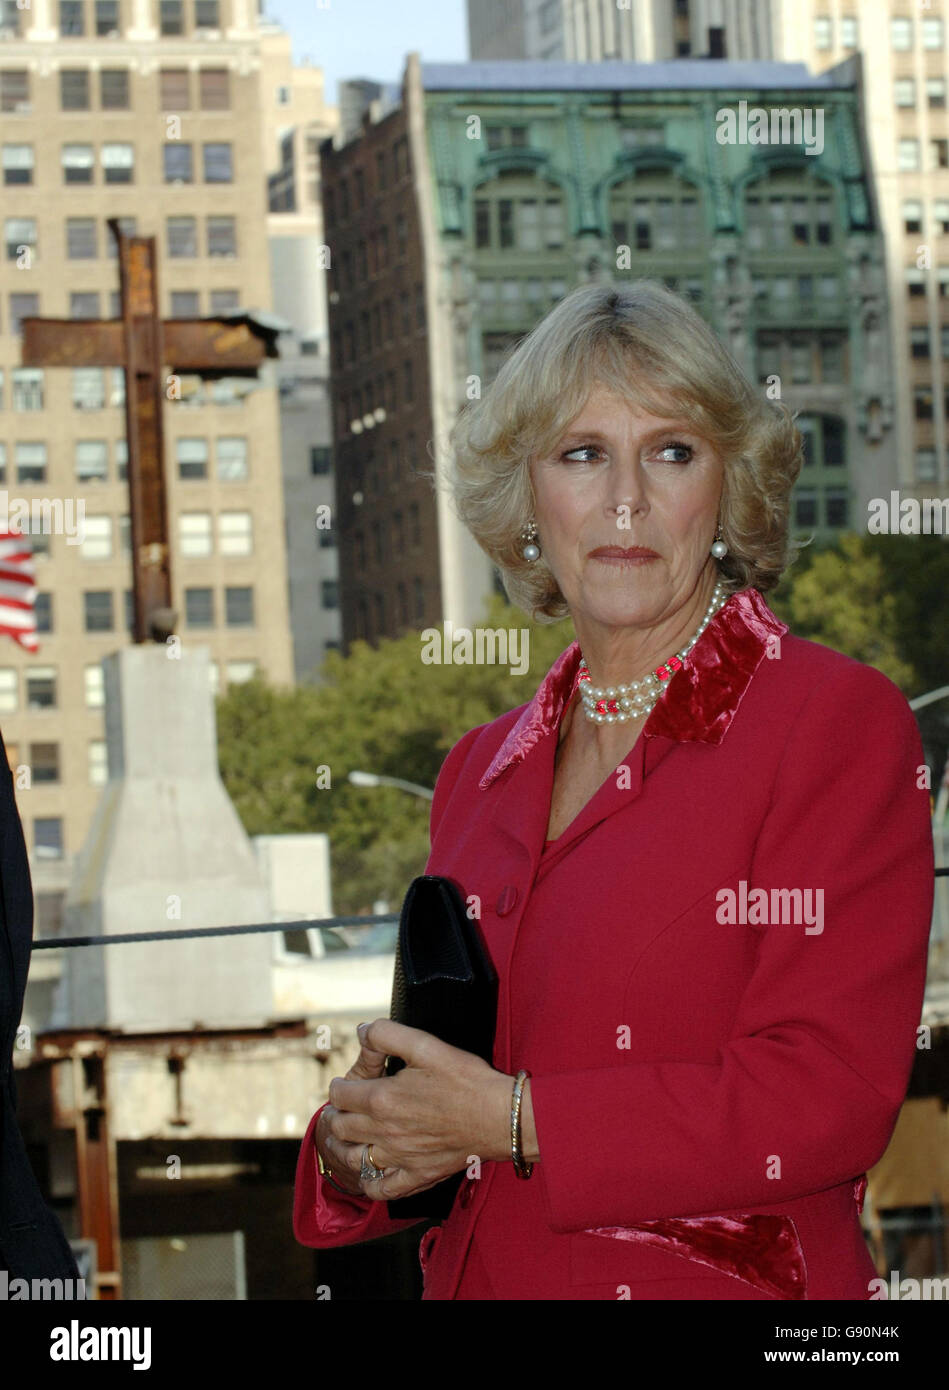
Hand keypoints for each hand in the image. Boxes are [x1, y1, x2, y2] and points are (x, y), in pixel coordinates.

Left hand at [321, 1019, 512, 1201]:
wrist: (500, 1117)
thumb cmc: (466, 1080)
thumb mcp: (426, 1045)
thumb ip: (388, 1034)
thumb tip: (363, 1030)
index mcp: (383, 1098)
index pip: (340, 1095)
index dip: (338, 1086)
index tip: (345, 1083)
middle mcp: (385, 1132)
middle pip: (341, 1127)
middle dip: (337, 1114)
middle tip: (343, 1109)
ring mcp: (399, 1158)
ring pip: (353, 1159)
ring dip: (343, 1148)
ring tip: (347, 1138)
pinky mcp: (417, 1175)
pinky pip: (382, 1189)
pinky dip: (370, 1183)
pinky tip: (372, 1172)